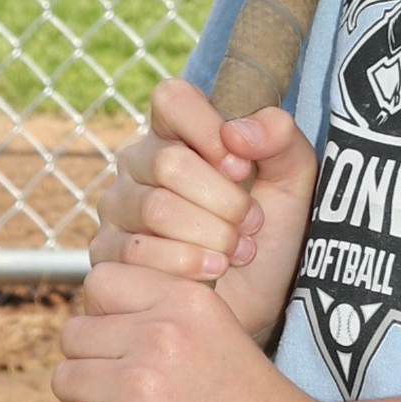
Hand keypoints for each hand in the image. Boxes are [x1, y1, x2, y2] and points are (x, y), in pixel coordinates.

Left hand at [49, 262, 324, 401]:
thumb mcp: (222, 335)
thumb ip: (168, 321)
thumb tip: (98, 328)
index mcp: (186, 300)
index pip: (100, 281)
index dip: (105, 316)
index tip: (126, 346)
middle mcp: (159, 332)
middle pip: (74, 336)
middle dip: (94, 366)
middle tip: (132, 397)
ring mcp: (137, 384)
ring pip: (65, 381)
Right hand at [91, 78, 316, 343]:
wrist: (259, 302)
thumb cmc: (272, 234)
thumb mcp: (293, 181)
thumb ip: (280, 138)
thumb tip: (236, 132)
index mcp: (179, 133)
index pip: (171, 99)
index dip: (208, 129)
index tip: (241, 166)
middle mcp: (139, 164)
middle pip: (169, 163)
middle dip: (224, 200)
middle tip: (252, 223)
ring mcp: (118, 208)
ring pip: (156, 209)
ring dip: (211, 235)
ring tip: (239, 251)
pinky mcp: (107, 255)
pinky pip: (138, 251)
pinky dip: (188, 264)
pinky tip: (216, 272)